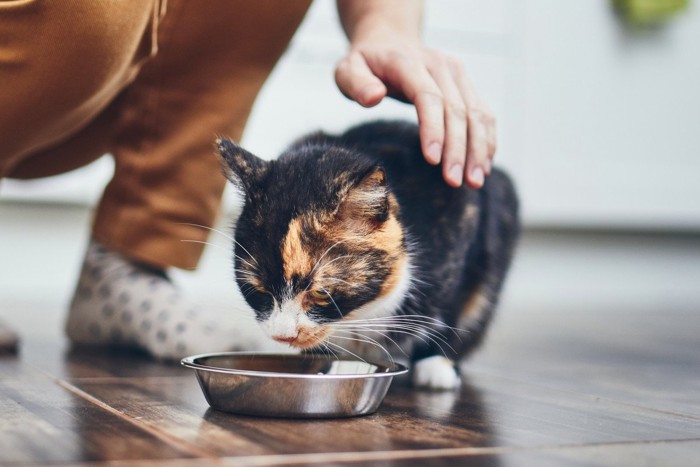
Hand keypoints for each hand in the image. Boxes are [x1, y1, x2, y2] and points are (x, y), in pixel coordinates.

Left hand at [335, 32, 495, 188]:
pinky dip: (486, 140)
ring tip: (475, 182)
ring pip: (476, 113)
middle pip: (456, 109)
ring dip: (478, 149)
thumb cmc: (365, 63)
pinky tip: (483, 166)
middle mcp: (439, 65)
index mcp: (408, 62)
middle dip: (458, 148)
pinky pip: (483, 113)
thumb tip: (374, 97)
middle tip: (454, 181)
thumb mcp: (347, 69)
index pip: (428, 96)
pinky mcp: (465, 84)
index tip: (433, 160)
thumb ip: (355, 83)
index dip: (433, 129)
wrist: (388, 40)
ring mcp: (456, 73)